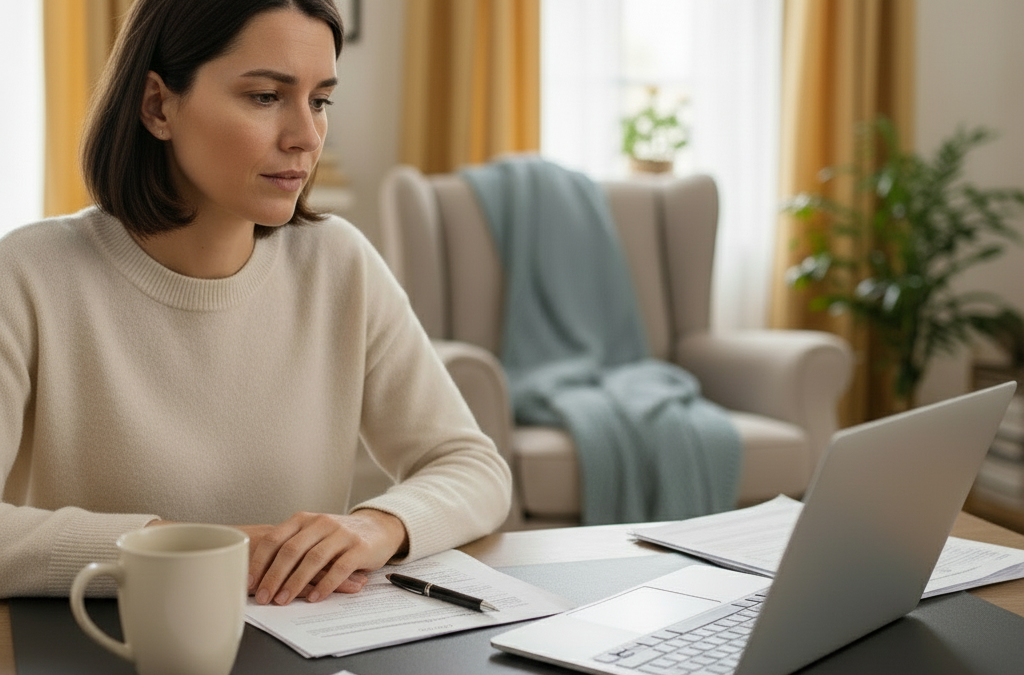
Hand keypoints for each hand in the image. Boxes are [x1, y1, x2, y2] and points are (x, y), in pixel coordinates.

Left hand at [240, 509, 408, 605]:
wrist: (378, 528)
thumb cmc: (338, 537)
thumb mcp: (312, 535)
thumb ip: (291, 548)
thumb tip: (259, 578)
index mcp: (303, 519)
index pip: (275, 539)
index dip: (260, 562)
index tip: (249, 583)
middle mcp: (321, 523)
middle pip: (291, 550)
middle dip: (274, 576)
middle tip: (264, 597)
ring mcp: (341, 534)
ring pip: (313, 559)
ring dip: (296, 582)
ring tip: (284, 600)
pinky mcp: (360, 547)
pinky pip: (340, 567)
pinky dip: (325, 585)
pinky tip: (315, 597)